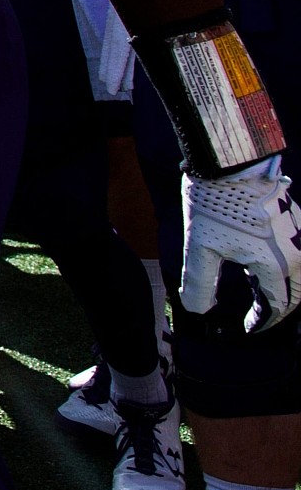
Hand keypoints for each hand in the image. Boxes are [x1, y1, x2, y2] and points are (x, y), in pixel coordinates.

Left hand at [183, 158, 300, 332]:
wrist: (231, 162)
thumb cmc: (215, 203)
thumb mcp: (200, 247)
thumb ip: (201, 283)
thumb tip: (198, 310)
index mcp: (275, 264)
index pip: (277, 304)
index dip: (264, 321)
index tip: (250, 328)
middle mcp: (296, 252)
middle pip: (297, 293)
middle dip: (279, 307)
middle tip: (259, 314)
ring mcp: (299, 234)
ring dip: (286, 286)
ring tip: (259, 288)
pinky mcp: (297, 218)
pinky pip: (299, 252)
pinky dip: (288, 265)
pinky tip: (263, 259)